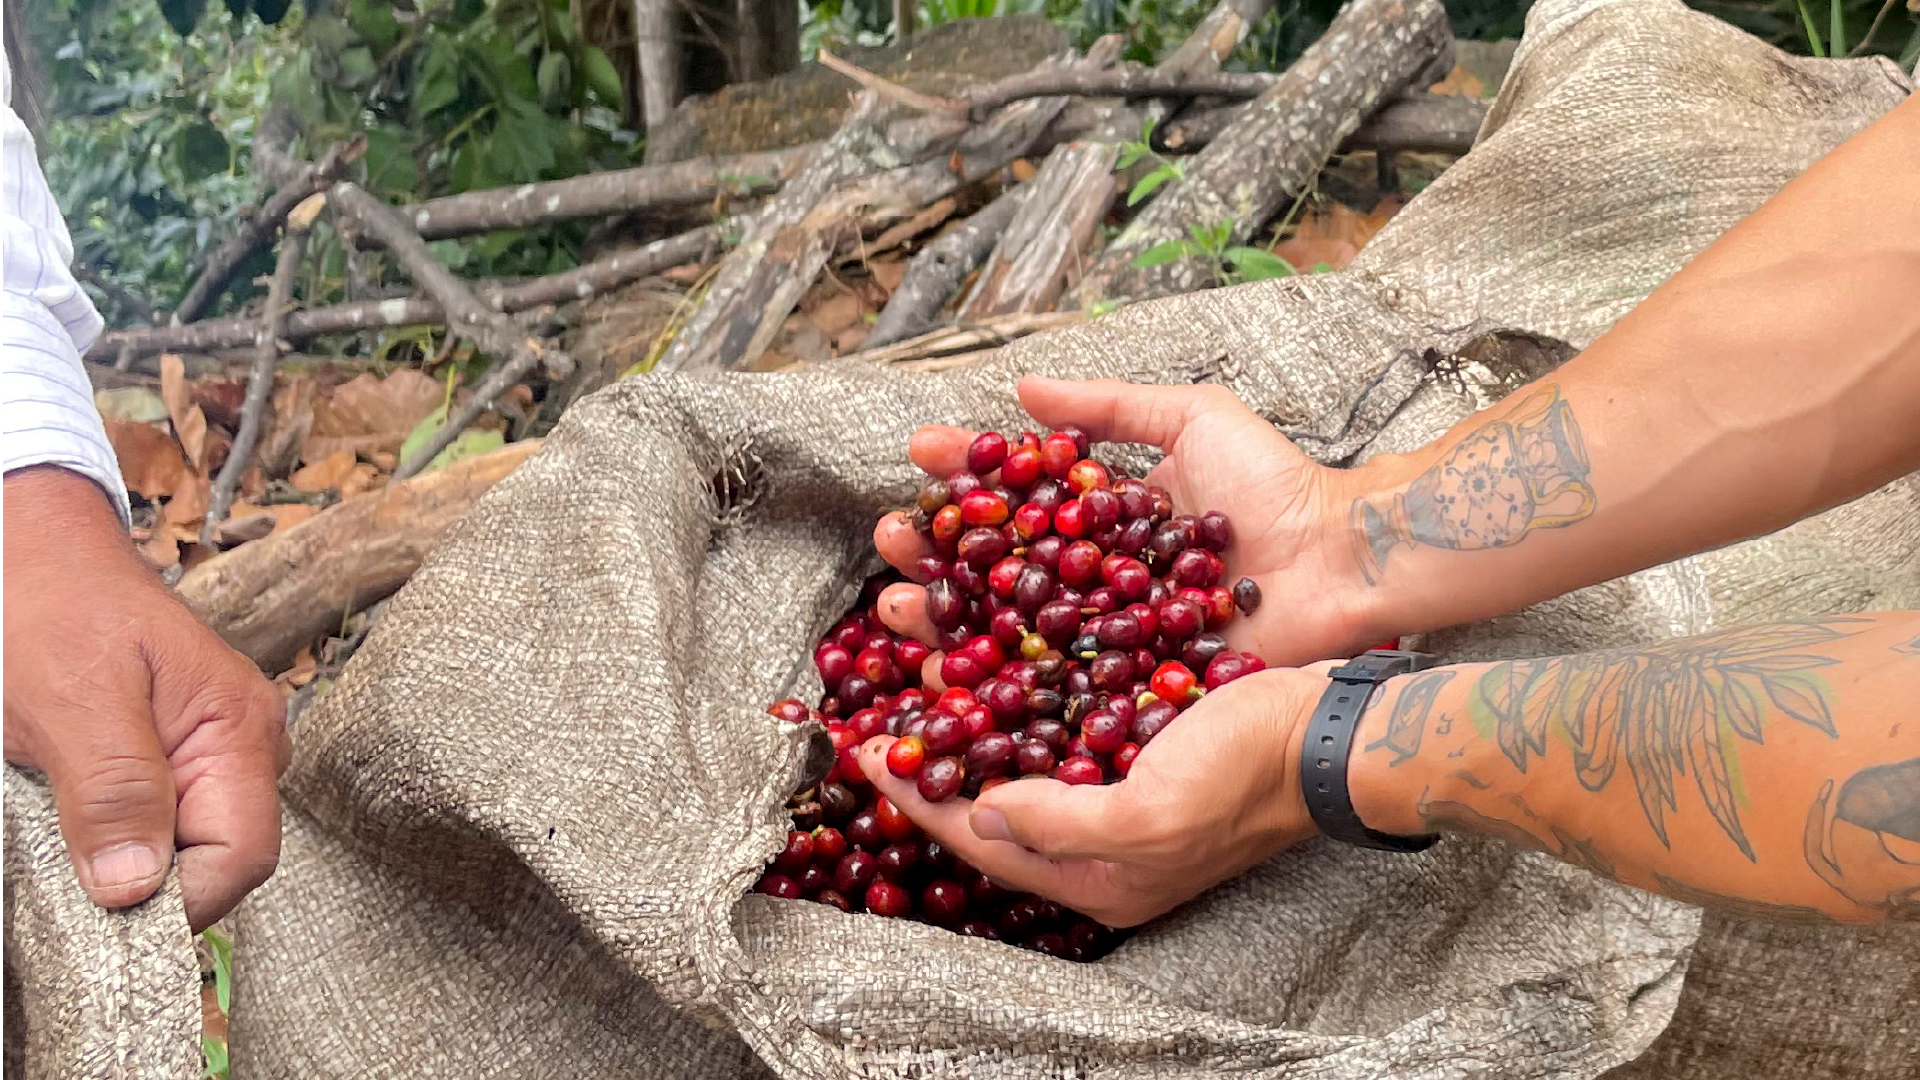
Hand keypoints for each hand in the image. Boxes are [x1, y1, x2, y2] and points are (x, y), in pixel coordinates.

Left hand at [4, 467, 288, 931]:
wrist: (30, 550)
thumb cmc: (53, 603)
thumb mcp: (74, 700)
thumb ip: (116, 789)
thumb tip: (135, 886)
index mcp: (240, 729)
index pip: (243, 857)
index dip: (176, 898)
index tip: (100, 899)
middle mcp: (243, 746)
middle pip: (218, 860)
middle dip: (143, 874)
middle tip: (65, 847)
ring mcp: (211, 751)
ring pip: (183, 849)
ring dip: (117, 852)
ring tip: (61, 808)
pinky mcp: (174, 755)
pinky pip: (156, 823)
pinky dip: (106, 831)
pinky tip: (69, 802)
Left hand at [858, 666, 1329, 926]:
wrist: (1331, 730)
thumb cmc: (1248, 776)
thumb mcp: (1151, 816)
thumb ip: (1059, 825)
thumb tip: (981, 815)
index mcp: (1099, 875)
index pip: (979, 839)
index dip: (915, 795)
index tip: (863, 749)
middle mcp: (1100, 835)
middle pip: (988, 793)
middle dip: (930, 746)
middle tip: (877, 699)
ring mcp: (1120, 785)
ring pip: (1017, 746)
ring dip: (965, 702)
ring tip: (918, 657)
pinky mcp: (1140, 737)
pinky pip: (1059, 714)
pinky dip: (1018, 684)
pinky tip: (992, 645)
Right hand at [870, 376, 1383, 669]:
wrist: (1341, 563)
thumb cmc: (1276, 489)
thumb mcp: (1193, 420)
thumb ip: (1109, 406)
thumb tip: (1021, 386)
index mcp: (1102, 521)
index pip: (1016, 497)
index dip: (965, 477)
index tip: (918, 455)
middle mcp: (1094, 584)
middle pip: (994, 571)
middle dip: (933, 557)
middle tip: (889, 542)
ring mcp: (1108, 640)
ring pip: (1008, 635)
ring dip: (943, 623)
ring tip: (894, 606)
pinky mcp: (1128, 691)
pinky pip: (1054, 694)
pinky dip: (997, 691)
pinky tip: (944, 681)